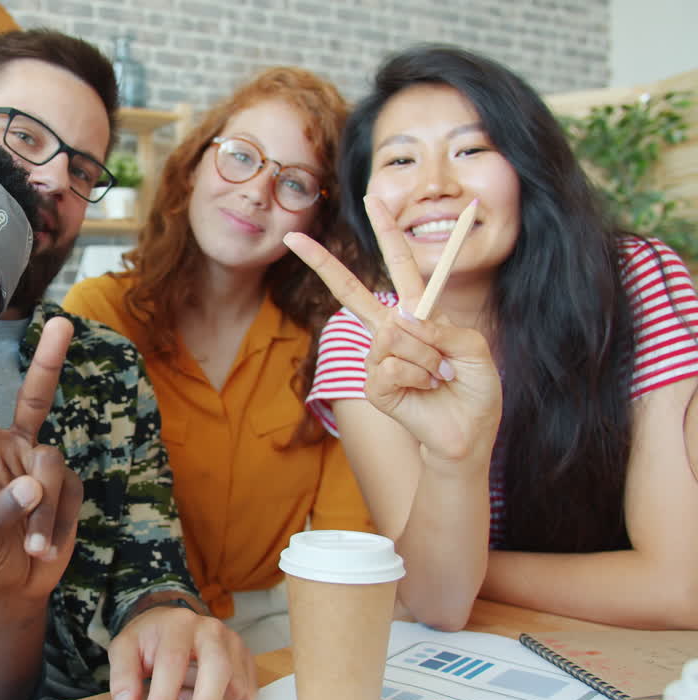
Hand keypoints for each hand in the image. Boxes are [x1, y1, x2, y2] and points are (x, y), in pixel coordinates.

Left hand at [0, 317, 82, 604]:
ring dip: (43, 510)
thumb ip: (0, 511)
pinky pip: (67, 495)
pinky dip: (56, 525)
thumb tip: (33, 485)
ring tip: (33, 547)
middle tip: (63, 323)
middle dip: (49, 361)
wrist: (13, 590)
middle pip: (34, 398)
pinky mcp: (70, 488)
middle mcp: (14, 448)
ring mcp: (45, 467)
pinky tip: (44, 549)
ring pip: (51, 465)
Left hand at [107, 605, 256, 699]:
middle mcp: (211, 629)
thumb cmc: (150, 640)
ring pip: (232, 686)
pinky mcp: (247, 661)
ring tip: (184, 695)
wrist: (173, 624)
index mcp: (178, 623)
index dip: (163, 696)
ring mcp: (234, 644)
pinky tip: (204, 693)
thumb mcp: (126, 650)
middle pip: (217, 668)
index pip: (173, 660)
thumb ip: (123, 678)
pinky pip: (244, 694)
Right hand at [284, 196, 501, 461]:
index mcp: (418, 312)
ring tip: (439, 377)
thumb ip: (443, 328)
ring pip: (396, 335)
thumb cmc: (474, 390)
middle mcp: (392, 329)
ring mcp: (378, 357)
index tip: (372, 198)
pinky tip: (423, 391)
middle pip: (351, 290)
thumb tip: (400, 321)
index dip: (387, 231)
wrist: (467, 433)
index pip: (399, 265)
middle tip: (292, 238)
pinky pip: (392, 366)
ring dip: (429, 358)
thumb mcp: (474, 349)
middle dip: (321, 262)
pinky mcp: (373, 383)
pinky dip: (418, 378)